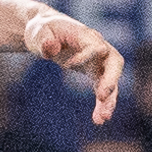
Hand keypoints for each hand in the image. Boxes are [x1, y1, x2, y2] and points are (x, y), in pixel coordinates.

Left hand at [19, 0, 127, 120]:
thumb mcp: (38, 32)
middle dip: (110, 79)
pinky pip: (103, 90)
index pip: (94, 45)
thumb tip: (50, 48)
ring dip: (109, 99)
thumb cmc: (43, 31)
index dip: (86, 55)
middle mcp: (98, 47)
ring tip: (103, 118)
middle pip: (114, 62)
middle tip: (102, 96)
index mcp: (85, 35)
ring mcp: (98, 61)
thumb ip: (44, 40)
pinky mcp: (95, 72)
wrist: (47, 33)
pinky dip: (102, 104)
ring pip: (111, 81)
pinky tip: (99, 120)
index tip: (68, 65)